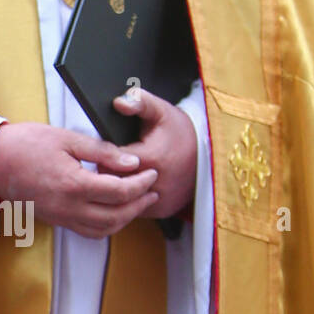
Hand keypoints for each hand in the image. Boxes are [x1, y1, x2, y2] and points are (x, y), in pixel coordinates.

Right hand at [0, 121, 158, 238]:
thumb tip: (132, 163)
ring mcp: (61, 216)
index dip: (141, 183)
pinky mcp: (55, 219)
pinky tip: (112, 210)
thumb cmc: (25, 143)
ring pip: (105, 229)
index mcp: (74, 184)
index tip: (151, 172)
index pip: (120, 191)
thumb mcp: (66, 138)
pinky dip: (107, 225)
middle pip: (117, 216)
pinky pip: (88, 231)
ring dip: (126, 218)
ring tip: (138, 201)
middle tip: (152, 189)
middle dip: (140, 204)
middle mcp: (69, 207)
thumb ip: (102, 151)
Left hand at [111, 87, 196, 218]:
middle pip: (113, 182)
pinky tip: (134, 184)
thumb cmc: (179, 130)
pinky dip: (131, 199)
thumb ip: (139, 102)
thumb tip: (119, 102)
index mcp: (152, 158)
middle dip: (109, 171)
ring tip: (124, 171)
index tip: (109, 148)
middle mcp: (157, 183)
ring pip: (122, 199)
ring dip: (119, 187)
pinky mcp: (163, 211)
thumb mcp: (160, 110)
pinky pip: (135, 208)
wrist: (209, 152)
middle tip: (114, 159)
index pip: (109, 162)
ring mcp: (161, 200)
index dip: (105, 155)